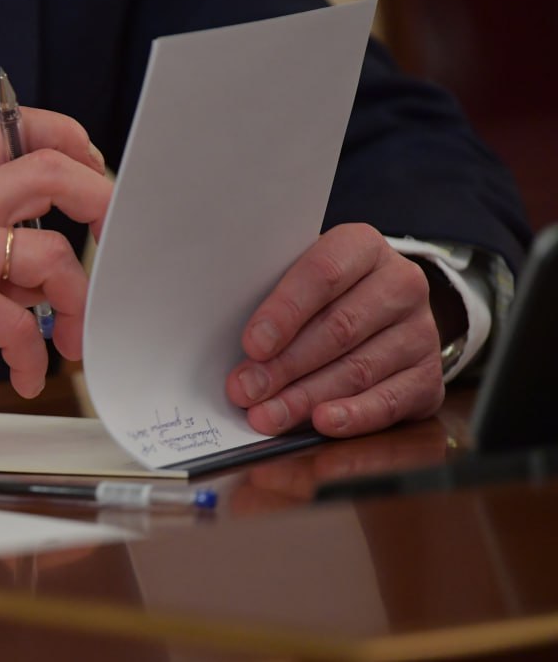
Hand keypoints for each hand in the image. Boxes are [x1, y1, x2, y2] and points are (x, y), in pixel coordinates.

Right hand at [0, 108, 109, 406]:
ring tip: (70, 342)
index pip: (13, 128)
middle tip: (114, 247)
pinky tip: (26, 374)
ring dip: (77, 305)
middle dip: (102, 204)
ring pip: (49, 254)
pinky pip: (17, 324)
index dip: (68, 138)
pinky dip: (33, 357)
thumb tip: (59, 275)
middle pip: (48, 170)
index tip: (93, 172)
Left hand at [224, 223, 443, 437]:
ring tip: (267, 415)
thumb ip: (275, 303)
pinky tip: (322, 423)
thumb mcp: (299, 280)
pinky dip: (353, 415)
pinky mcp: (428, 376)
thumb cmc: (323, 293)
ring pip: (358, 368)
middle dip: (285, 365)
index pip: (323, 274)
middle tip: (246, 390)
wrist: (383, 308)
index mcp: (363, 247)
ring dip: (306, 397)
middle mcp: (401, 283)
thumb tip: (241, 353)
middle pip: (338, 328)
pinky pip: (390, 400)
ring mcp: (420, 331)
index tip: (252, 345)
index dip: (285, 312)